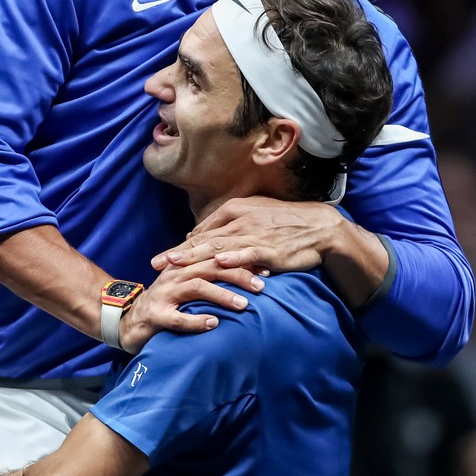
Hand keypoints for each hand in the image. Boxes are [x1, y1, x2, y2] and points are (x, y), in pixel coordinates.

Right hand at [118, 260, 265, 354]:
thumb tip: (247, 274)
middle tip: (262, 285)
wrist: (127, 320)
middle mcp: (175, 275)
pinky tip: (214, 324)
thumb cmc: (167, 303)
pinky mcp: (156, 316)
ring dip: (222, 295)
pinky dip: (196, 321)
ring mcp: (164, 294)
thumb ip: (210, 276)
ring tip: (243, 304)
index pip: (217, 256)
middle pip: (211, 267)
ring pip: (197, 287)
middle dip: (239, 274)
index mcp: (185, 265)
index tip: (267, 268)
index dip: (242, 261)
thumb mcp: (188, 285)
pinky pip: (178, 318)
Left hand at [152, 196, 341, 274]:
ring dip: (195, 256)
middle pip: (203, 239)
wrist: (319, 227)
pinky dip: (233, 257)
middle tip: (156, 264)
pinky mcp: (269, 248)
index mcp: (234, 211)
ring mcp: (254, 234)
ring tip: (176, 264)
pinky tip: (219, 262)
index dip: (180, 246)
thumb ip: (227, 226)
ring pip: (218, 247)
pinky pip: (248, 253)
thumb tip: (200, 237)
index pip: (201, 231)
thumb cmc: (285, 222)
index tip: (162, 259)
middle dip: (178, 253)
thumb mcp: (253, 216)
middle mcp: (240, 221)